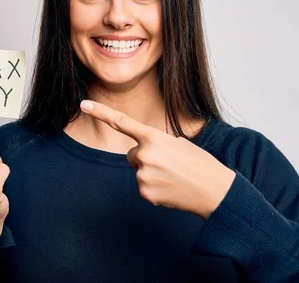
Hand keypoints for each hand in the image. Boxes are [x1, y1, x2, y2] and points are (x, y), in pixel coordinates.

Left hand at [80, 100, 235, 218]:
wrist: (215, 190)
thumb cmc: (199, 163)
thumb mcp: (177, 143)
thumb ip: (154, 143)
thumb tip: (140, 154)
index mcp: (154, 137)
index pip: (121, 122)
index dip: (100, 112)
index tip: (83, 104)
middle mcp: (145, 154)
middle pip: (133, 154)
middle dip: (146, 158)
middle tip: (170, 164)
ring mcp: (143, 175)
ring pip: (139, 171)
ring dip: (152, 173)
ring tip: (174, 176)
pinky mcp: (145, 193)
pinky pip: (144, 187)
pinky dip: (156, 188)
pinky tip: (171, 188)